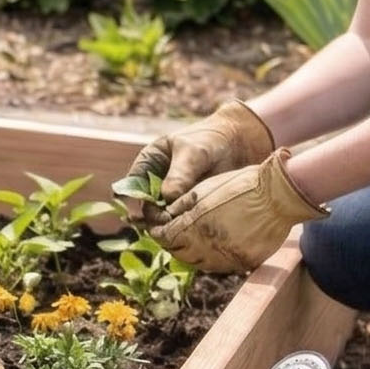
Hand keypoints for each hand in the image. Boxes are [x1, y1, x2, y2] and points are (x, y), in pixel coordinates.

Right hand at [121, 101, 273, 223]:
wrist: (238, 144)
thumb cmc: (209, 140)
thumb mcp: (193, 153)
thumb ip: (180, 174)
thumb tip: (167, 198)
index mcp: (147, 164)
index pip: (131, 186)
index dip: (132, 201)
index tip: (143, 211)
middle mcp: (155, 183)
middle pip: (145, 206)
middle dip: (154, 215)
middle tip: (167, 220)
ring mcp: (172, 197)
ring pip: (162, 216)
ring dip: (169, 222)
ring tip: (180, 225)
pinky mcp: (187, 207)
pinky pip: (181, 220)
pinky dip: (184, 225)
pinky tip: (191, 227)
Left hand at [153, 149, 326, 273]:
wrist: (278, 195)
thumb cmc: (240, 186)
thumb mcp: (203, 190)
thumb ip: (179, 207)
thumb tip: (163, 217)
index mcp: (193, 227)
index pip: (163, 236)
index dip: (156, 228)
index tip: (156, 222)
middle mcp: (207, 248)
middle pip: (178, 253)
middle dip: (171, 241)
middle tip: (172, 230)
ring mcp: (227, 259)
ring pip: (198, 263)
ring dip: (190, 252)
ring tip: (192, 238)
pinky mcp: (244, 263)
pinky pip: (221, 265)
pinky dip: (212, 257)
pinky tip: (214, 245)